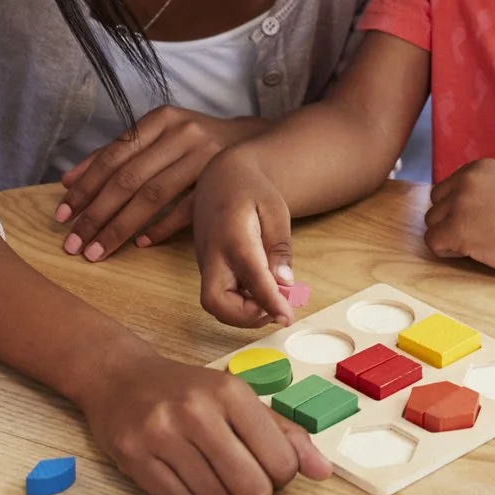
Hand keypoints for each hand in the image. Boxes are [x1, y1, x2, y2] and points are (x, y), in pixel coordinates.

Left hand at [58, 107, 269, 261]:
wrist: (250, 143)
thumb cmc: (193, 143)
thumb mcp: (157, 136)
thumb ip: (115, 154)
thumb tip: (68, 181)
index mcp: (161, 120)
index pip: (113, 156)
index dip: (86, 187)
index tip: (63, 215)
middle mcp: (182, 134)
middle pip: (130, 178)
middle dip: (96, 214)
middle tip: (74, 243)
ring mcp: (205, 158)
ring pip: (153, 196)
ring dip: (121, 227)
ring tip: (97, 250)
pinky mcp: (222, 182)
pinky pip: (186, 210)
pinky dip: (162, 228)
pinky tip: (141, 244)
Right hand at [82, 351, 330, 494]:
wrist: (121, 380)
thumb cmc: (189, 393)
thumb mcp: (240, 400)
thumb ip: (285, 434)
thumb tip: (323, 472)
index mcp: (231, 393)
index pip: (281, 462)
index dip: (281, 475)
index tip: (268, 467)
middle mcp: (196, 411)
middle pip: (251, 488)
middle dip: (253, 492)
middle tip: (241, 477)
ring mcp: (160, 434)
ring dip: (217, 494)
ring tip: (205, 468)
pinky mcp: (132, 456)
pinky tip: (179, 472)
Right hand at [192, 151, 298, 326]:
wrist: (221, 177)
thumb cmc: (251, 190)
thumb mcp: (275, 210)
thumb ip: (279, 247)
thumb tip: (285, 282)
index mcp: (233, 235)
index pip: (251, 277)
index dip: (269, 302)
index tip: (287, 318)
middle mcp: (213, 254)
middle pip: (215, 302)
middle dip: (245, 317)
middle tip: (277, 308)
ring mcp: (207, 264)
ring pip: (215, 304)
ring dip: (245, 313)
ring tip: (275, 299)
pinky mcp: (208, 269)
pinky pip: (220, 296)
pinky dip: (241, 304)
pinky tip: (263, 291)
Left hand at [423, 159, 494, 275]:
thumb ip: (477, 186)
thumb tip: (446, 200)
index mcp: (478, 166)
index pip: (448, 187)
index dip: (460, 207)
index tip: (483, 218)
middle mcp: (466, 179)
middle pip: (436, 202)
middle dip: (450, 218)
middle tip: (477, 231)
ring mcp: (460, 203)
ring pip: (432, 221)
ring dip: (448, 234)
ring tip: (475, 241)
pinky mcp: (456, 228)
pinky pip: (432, 241)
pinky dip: (447, 250)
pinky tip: (469, 251)